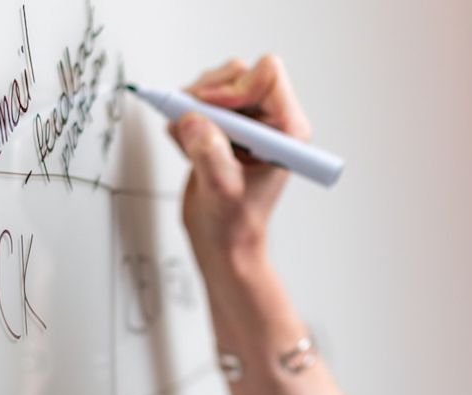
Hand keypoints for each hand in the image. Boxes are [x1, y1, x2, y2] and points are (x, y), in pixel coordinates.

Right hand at [169, 55, 312, 266]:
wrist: (223, 242)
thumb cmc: (235, 225)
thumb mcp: (222, 192)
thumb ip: (210, 155)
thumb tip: (193, 120)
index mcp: (287, 130)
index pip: (267, 76)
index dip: (234, 88)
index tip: (210, 112)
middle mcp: (270, 121)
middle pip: (238, 74)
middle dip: (208, 95)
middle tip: (191, 122)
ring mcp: (247, 123)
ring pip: (216, 84)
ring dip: (193, 106)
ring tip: (188, 141)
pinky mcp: (224, 127)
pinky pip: (199, 102)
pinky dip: (184, 118)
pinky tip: (186, 146)